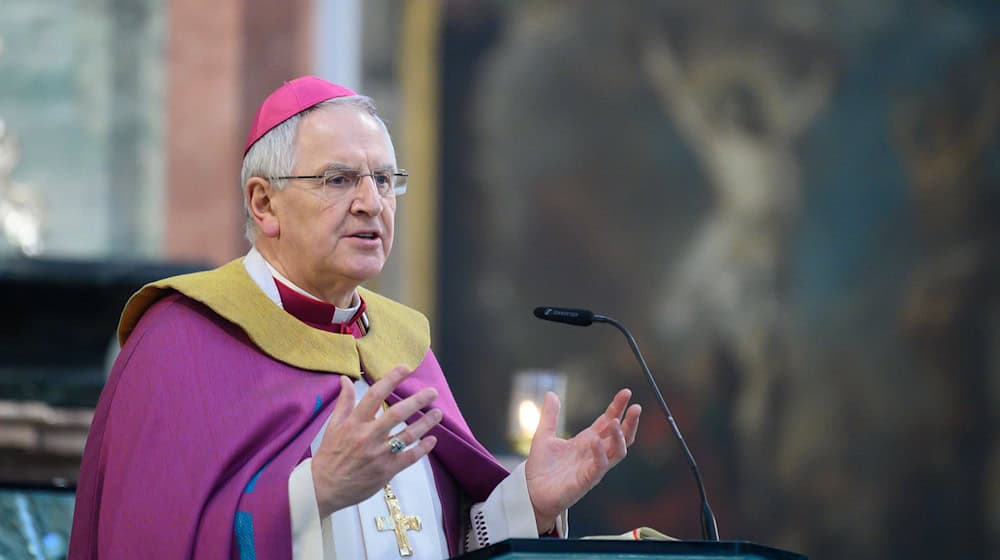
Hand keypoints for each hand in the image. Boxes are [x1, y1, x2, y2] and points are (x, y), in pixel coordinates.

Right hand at [311, 366, 441, 516]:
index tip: (405, 368)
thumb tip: (346, 379)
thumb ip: (344, 401)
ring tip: (438, 413)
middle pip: (397, 414)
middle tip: (433, 392)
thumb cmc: (329, 455)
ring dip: (425, 423)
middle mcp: (369, 437)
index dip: (391, 379)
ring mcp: (379, 454)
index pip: (375, 395)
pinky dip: (423, 448)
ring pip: (408, 435)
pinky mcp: (387, 471)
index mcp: (355, 423)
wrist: (324, 488)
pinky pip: (410, 457)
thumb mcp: (333, 425)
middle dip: (417, 401)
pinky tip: (432, 440)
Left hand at [525, 389, 640, 532]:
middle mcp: (595, 452)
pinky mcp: (587, 480)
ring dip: (620, 437)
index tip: (626, 392)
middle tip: (636, 407)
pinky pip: (600, 466)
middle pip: (621, 436)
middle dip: (630, 422)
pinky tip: (595, 441)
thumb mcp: (544, 436)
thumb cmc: (541, 467)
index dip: (618, 407)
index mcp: (587, 440)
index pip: (608, 421)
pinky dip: (600, 453)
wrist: (531, 492)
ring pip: (618, 452)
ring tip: (616, 422)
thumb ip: (550, 416)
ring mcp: (593, 466)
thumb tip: (551, 393)